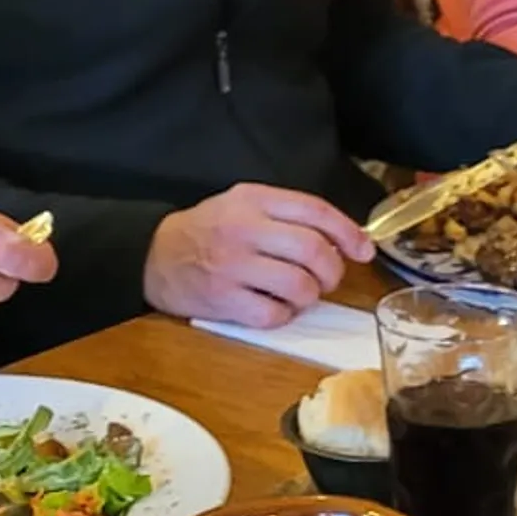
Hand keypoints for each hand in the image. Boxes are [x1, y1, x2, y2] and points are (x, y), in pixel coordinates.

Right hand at [143, 183, 374, 325]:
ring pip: (299, 286)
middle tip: (327, 279)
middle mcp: (245, 229)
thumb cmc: (208, 231)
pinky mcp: (223, 299)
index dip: (348, 233)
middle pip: (314, 250)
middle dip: (333, 271)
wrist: (153, 256)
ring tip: (298, 294)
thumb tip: (344, 239)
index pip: (316, 211)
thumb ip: (288, 215)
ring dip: (310, 296)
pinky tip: (274, 307)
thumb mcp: (243, 204)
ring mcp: (233, 265)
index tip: (363, 250)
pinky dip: (284, 315)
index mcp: (254, 199)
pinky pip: (274, 314)